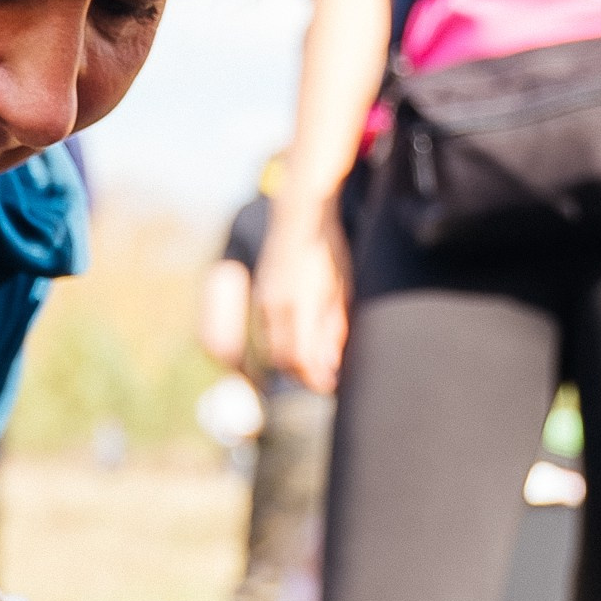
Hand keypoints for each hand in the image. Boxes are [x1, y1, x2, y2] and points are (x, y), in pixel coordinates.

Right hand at [252, 200, 350, 393]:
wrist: (299, 216)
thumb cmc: (327, 249)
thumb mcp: (341, 290)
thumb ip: (333, 328)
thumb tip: (328, 363)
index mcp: (297, 306)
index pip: (299, 359)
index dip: (314, 378)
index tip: (331, 384)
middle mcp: (274, 307)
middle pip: (282, 360)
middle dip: (302, 375)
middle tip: (325, 380)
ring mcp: (262, 301)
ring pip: (271, 348)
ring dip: (291, 362)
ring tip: (316, 363)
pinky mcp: (259, 296)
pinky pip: (267, 333)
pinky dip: (283, 345)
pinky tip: (302, 341)